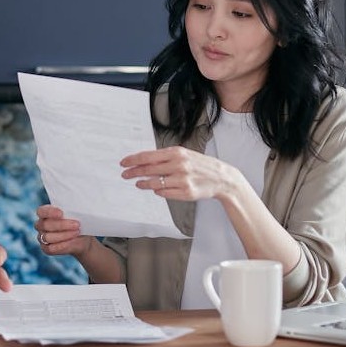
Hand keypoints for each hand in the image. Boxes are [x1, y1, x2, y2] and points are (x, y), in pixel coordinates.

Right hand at [34, 204, 92, 256]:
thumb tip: (77, 210)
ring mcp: (42, 238)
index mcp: (44, 213)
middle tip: (77, 224)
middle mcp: (41, 225)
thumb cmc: (78, 222)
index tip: (61, 213)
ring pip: (48, 237)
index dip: (49, 212)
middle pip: (45, 225)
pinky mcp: (46, 249)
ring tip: (77, 232)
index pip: (41, 211)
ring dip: (64, 235)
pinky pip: (51, 249)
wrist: (82, 238)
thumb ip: (73, 211)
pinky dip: (62, 245)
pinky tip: (72, 241)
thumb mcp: (77, 215)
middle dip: (61, 225)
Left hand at [120, 145, 239, 201]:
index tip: (123, 163)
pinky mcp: (186, 192)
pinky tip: (156, 189)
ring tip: (138, 184)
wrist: (222, 178)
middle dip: (133, 172)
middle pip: (148, 170)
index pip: (148, 156)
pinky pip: (164, 193)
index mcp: (176, 153)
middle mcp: (179, 165)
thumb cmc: (200, 165)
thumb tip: (143, 162)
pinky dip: (158, 191)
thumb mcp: (184, 155)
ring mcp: (182, 180)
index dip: (133, 160)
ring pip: (154, 183)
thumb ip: (165, 158)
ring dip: (143, 184)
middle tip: (125, 175)